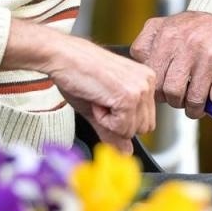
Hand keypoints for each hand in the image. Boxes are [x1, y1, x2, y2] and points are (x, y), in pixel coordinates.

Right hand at [44, 36, 157, 153]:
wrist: (63, 57)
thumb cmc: (78, 74)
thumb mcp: (101, 106)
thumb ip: (115, 131)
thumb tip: (126, 153)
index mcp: (145, 81)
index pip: (145, 121)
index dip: (121, 120)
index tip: (106, 101)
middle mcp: (148, 82)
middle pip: (143, 129)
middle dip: (118, 123)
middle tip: (101, 101)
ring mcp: (140, 89)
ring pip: (132, 131)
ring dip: (110, 121)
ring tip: (99, 98)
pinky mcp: (128, 96)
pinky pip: (121, 128)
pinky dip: (103, 120)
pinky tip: (96, 99)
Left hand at [129, 11, 211, 117]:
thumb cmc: (195, 26)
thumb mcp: (164, 25)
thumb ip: (145, 45)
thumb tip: (138, 69)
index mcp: (168, 36)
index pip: (154, 79)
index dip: (159, 93)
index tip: (165, 94)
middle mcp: (188, 43)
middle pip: (172, 92)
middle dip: (176, 103)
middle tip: (182, 101)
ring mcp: (211, 53)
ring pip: (195, 98)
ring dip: (196, 108)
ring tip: (197, 106)